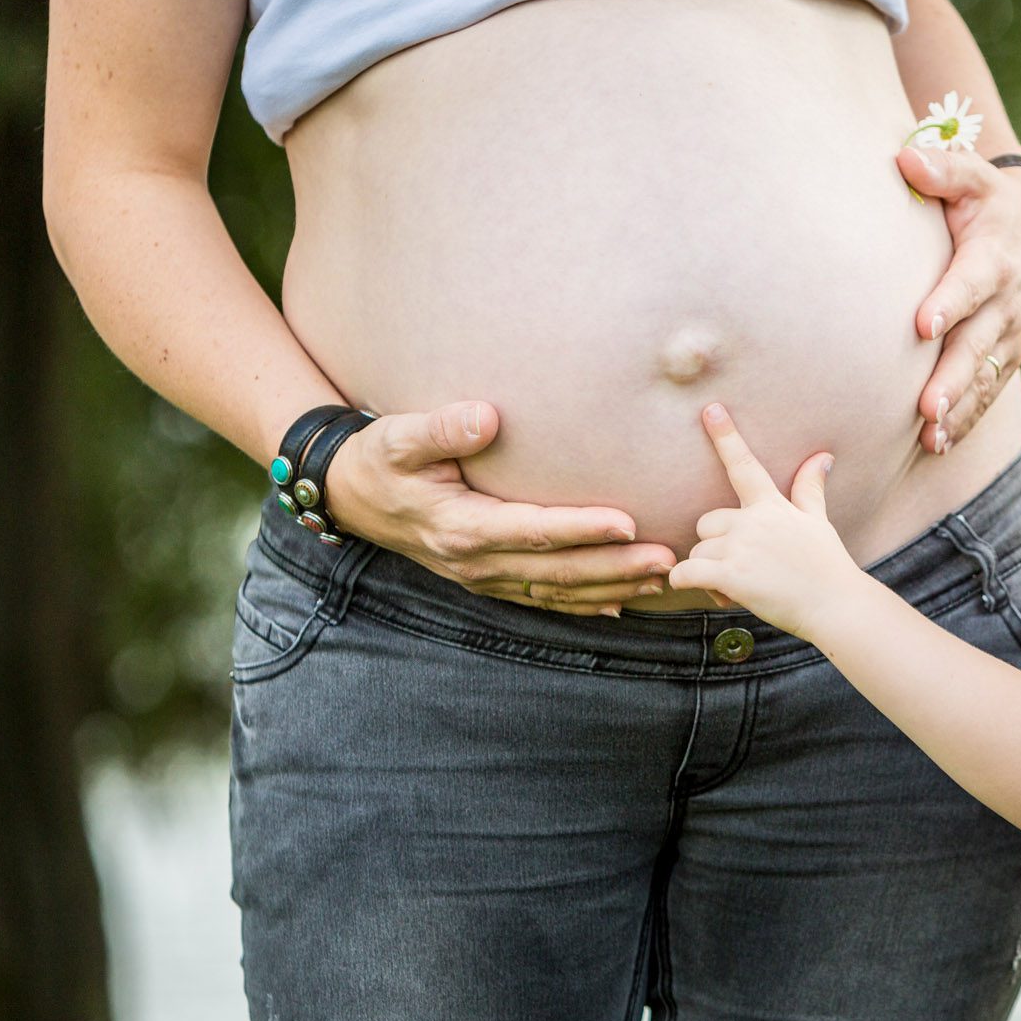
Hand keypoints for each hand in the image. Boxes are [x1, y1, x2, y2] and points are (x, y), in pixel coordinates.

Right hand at [320, 400, 675, 616]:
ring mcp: (483, 577)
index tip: (628, 521)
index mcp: (460, 526)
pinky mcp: (488, 579)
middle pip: (557, 570)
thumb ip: (441, 428)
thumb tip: (485, 416)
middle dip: (616, 566)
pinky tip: (622, 602)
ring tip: (662, 578)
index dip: (582, 528)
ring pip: (557, 591)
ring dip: (611, 587)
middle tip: (668, 558)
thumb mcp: (399, 437)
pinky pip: (543, 599)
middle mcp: (476, 561)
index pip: (534, 531)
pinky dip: (584, 604)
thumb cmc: (380, 459)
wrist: (351, 496)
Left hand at [665, 403, 859, 637]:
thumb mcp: (819, 522)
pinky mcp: (731, 576)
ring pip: (698, 552)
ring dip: (709, 571)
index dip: (726, 436)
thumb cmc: (827, 565)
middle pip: (706, 522)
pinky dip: (688, 584)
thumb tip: (823, 456)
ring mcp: (740, 547)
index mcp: (771, 505)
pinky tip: (716, 595)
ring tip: (740, 588)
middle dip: (715, 545)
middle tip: (743, 568)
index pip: (744, 464)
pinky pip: (686, 573)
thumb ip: (810, 488)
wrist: (836, 605)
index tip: (710, 409)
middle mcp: (752, 521)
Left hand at [899, 145, 1020, 454]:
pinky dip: (968, 418)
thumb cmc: (987, 198)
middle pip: (979, 341)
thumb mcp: (972, 175)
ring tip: (930, 435)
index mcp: (996, 255)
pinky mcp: (1008, 352)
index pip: (973, 281)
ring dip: (960, 407)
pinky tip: (938, 443)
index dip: (951, 302)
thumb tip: (905, 160)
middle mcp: (1008, 299)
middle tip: (926, 405)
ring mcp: (1011, 331)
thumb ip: (942, 169)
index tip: (923, 325)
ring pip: (986, 374)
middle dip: (954, 375)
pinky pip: (990, 389)